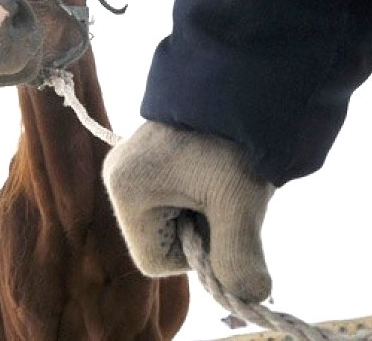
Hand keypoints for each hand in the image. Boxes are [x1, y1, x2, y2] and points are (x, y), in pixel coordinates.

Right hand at [103, 121, 274, 301]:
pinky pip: (175, 195)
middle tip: (229, 193)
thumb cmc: (234, 136)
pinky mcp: (149, 155)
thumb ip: (240, 255)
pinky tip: (219, 168)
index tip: (224, 218)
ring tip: (225, 175)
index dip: (198, 254)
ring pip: (172, 219)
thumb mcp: (240, 200)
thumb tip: (253, 296)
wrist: (244, 77)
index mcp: (126, 190)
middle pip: (163, 240)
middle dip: (203, 229)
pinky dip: (203, 192)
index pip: (157, 262)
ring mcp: (131, 164)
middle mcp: (118, 177)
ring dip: (206, 210)